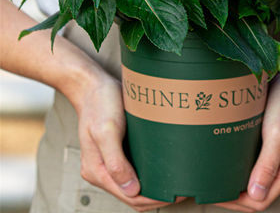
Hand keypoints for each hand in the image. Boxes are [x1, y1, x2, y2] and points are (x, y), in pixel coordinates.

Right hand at [74, 71, 184, 211]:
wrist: (92, 86)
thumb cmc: (99, 104)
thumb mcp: (107, 131)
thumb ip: (115, 162)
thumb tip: (131, 190)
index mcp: (97, 170)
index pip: (129, 196)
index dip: (153, 199)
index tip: (175, 193)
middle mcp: (102, 169)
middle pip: (133, 195)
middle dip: (157, 196)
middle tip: (182, 189)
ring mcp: (109, 161)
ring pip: (134, 184)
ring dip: (154, 187)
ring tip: (175, 181)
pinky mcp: (117, 151)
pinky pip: (134, 169)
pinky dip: (149, 173)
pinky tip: (163, 167)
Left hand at [214, 70, 279, 211]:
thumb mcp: (279, 133)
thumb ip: (268, 164)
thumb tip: (256, 194)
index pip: (260, 201)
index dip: (236, 202)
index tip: (214, 194)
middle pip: (256, 193)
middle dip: (233, 194)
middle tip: (209, 186)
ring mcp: (278, 155)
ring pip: (254, 178)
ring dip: (236, 180)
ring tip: (215, 175)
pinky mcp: (272, 143)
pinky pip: (255, 162)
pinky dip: (240, 165)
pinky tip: (227, 158)